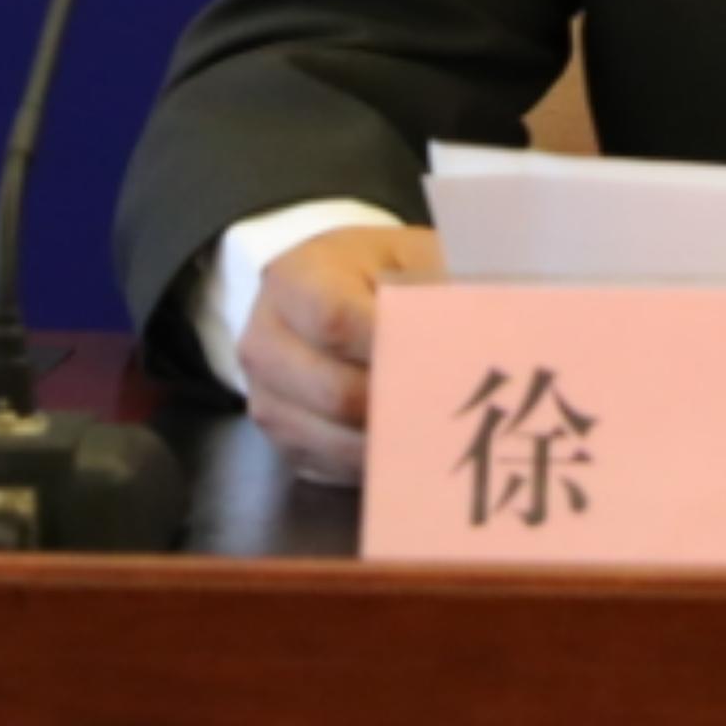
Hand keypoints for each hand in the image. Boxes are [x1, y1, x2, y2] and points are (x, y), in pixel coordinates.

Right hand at [233, 224, 442, 483]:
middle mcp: (264, 342)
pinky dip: (378, 463)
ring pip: (334, 441)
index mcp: (292, 280)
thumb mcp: (405, 260)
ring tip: (443, 431)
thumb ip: (423, 297)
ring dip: (394, 441)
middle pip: (336, 393)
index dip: (388, 346)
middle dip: (401, 404)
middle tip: (455, 407)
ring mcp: (266, 397)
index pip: (335, 320)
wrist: (331, 292)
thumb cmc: (379, 272)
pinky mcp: (281, 440)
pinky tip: (415, 446)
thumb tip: (461, 346)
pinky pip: (332, 466)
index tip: (438, 357)